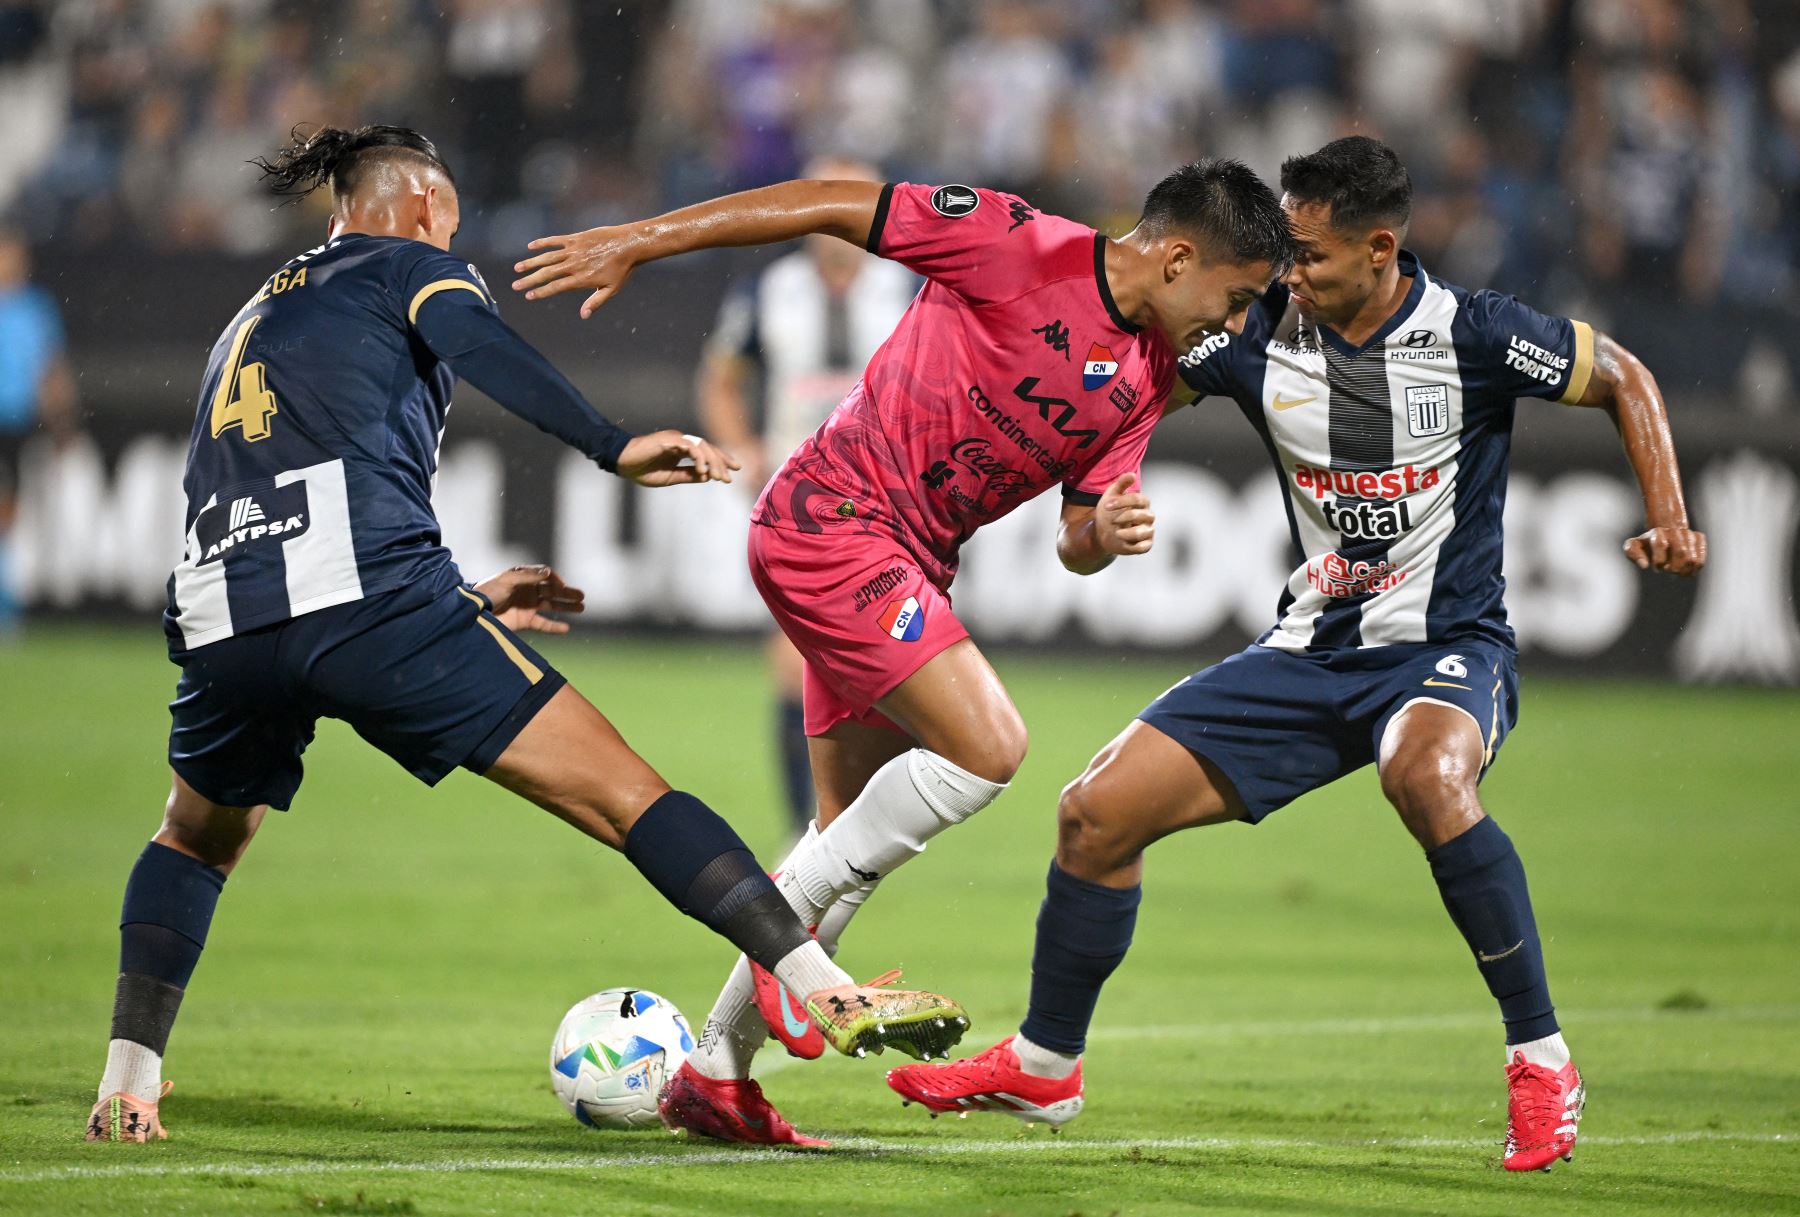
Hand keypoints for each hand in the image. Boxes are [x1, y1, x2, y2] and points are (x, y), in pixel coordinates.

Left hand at [473, 565, 584, 633]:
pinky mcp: (524, 621)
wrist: (471, 615)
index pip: (544, 576)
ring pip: (552, 605)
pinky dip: (554, 626)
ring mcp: (526, 606)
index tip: (561, 586)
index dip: (555, 580)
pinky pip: (543, 624)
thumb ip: (528, 576)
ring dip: (566, 606)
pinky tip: (566, 628)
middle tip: (582, 596)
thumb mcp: (506, 580)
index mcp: (522, 577)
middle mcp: (526, 590)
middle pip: (552, 590)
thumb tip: (549, 572)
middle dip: (567, 592)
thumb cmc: (485, 593)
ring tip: (582, 607)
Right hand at [512, 224, 641, 317]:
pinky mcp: (575, 238)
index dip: (542, 292)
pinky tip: (531, 247)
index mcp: (582, 279)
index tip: (529, 296)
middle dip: (530, 280)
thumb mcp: (611, 289)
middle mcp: (574, 264)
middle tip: (515, 285)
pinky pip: (555, 240)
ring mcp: (574, 250)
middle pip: (547, 273)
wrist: (629, 244)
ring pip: (548, 257)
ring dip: (531, 263)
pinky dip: (542, 243)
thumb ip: (596, 301)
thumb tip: (583, 315)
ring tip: (518, 268)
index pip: (557, 287)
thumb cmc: (622, 269)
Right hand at [617, 429, 741, 486]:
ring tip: (717, 477)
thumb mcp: (671, 477)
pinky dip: (698, 457)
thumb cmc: (642, 470)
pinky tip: (702, 470)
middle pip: (708, 449)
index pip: (707, 452)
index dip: (721, 461)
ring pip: (702, 446)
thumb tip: (707, 478)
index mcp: (682, 449)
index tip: (734, 471)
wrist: (622, 463)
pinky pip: (689, 446)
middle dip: (721, 463)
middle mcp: (681, 441)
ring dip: (712, 462)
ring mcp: (676, 439)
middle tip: (728, 479)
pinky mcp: (669, 440)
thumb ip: (688, 476)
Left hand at [1095, 473, 1154, 555]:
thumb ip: (1121, 484)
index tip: (1106, 506)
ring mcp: (1147, 531)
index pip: (1139, 499)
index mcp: (1142, 503)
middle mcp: (1148, 517)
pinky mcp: (1145, 545)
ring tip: (1116, 532)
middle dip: (1126, 517)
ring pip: (1144, 532)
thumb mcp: (1111, 495)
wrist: (1101, 532)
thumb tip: (1132, 474)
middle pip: (1144, 515)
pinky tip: (1122, 541)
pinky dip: (1133, 545)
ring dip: (1128, 533)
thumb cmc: (1109, 511)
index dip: (1122, 501)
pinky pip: (1144, 546)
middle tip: (1112, 520)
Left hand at [1624, 525, 1705, 575]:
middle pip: (1681, 552)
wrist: (1663, 535)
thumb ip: (1632, 553)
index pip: (1661, 544)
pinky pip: (1701, 559)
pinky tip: (1686, 571)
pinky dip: (1694, 570)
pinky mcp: (1699, 538)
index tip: (1656, 568)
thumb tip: (1644, 565)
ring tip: (1677, 571)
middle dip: (1674, 567)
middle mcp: (1675, 531)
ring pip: (1692, 558)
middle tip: (1669, 570)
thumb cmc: (1646, 545)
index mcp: (1657, 532)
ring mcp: (1689, 534)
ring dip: (1684, 570)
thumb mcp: (1632, 547)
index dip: (1658, 560)